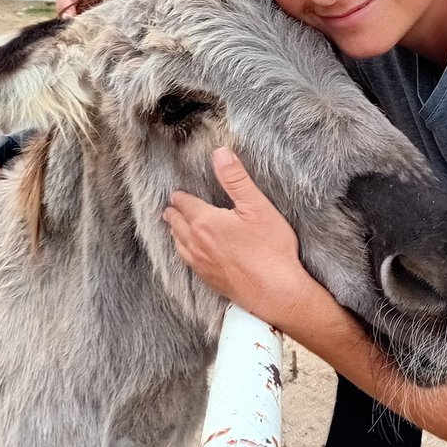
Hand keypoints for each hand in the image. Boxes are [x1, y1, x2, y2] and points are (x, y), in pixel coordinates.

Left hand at [162, 147, 312, 321]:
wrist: (276, 292)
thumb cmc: (270, 249)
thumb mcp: (256, 206)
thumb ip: (235, 179)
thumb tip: (220, 153)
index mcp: (205, 222)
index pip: (184, 204)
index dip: (180, 196)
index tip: (177, 192)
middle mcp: (196, 243)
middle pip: (176, 224)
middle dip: (173, 212)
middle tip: (170, 206)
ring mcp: (201, 264)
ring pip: (178, 243)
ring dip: (175, 232)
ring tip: (174, 225)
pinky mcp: (208, 280)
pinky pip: (187, 261)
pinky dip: (183, 251)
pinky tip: (189, 253)